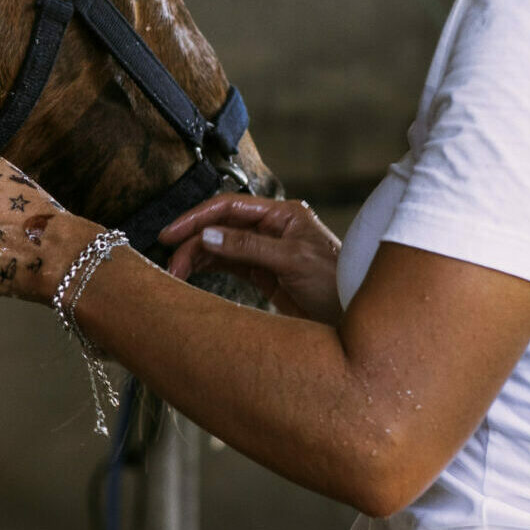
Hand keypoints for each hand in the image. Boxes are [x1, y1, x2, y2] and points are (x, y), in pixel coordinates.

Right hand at [159, 194, 343, 324]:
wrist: (358, 322)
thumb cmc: (339, 284)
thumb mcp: (294, 261)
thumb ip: (249, 247)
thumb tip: (207, 236)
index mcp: (283, 215)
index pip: (229, 208)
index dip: (196, 218)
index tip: (171, 233)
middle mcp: (272, 229)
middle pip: (220, 227)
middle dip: (193, 242)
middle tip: (172, 263)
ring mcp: (267, 251)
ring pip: (221, 247)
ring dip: (197, 257)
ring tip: (176, 273)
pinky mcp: (264, 274)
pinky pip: (228, 265)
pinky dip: (208, 268)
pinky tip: (192, 274)